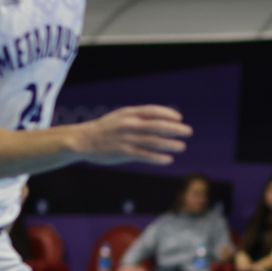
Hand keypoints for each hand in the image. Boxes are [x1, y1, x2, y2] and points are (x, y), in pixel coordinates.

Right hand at [73, 105, 191, 164]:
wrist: (82, 140)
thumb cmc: (105, 128)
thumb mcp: (120, 116)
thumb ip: (138, 117)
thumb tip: (159, 121)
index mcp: (129, 113)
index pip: (153, 111)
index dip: (168, 114)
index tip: (179, 118)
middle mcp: (129, 124)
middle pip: (157, 126)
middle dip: (175, 129)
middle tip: (188, 132)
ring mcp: (127, 138)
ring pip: (154, 141)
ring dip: (170, 144)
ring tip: (182, 146)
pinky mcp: (124, 152)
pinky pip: (145, 155)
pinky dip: (158, 157)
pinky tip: (168, 159)